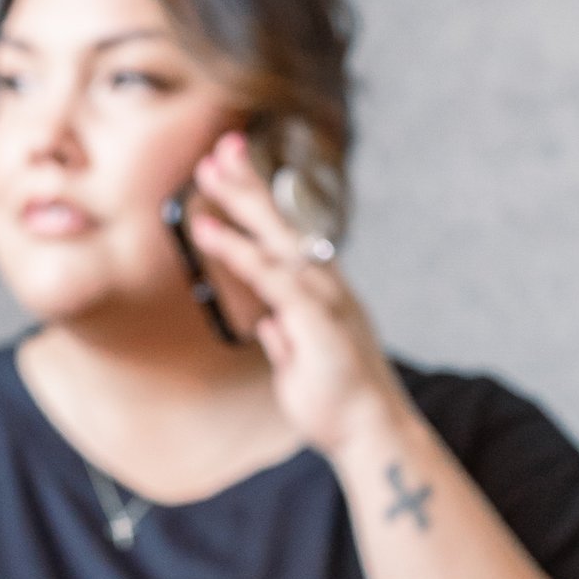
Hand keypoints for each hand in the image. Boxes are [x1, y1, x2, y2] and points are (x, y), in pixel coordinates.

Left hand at [184, 133, 398, 458]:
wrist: (370, 433)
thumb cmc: (338, 401)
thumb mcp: (301, 363)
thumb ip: (286, 339)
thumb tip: (271, 327)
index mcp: (321, 295)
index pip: (285, 239)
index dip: (259, 204)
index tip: (231, 172)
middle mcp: (326, 287)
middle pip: (283, 224)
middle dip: (251, 183)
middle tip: (222, 145)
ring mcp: (324, 301)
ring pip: (277, 240)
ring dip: (242, 202)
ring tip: (208, 171)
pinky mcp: (317, 321)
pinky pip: (271, 279)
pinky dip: (239, 252)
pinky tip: (210, 230)